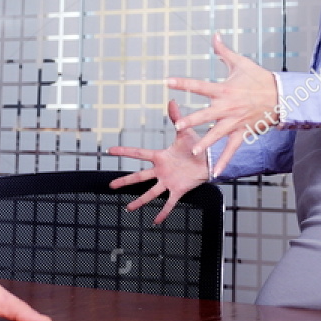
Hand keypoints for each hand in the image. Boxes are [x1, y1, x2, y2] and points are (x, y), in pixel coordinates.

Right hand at [106, 100, 212, 223]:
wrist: (210, 160)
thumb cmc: (196, 146)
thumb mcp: (184, 132)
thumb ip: (176, 117)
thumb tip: (171, 100)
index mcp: (160, 157)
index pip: (139, 154)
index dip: (124, 152)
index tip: (110, 151)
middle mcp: (161, 171)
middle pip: (139, 177)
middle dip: (125, 181)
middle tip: (111, 185)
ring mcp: (168, 182)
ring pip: (150, 193)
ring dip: (139, 201)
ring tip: (129, 208)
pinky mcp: (178, 190)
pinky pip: (169, 203)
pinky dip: (163, 212)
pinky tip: (155, 221)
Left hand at [167, 33, 278, 168]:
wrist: (281, 95)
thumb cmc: (259, 78)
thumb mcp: (241, 63)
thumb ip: (224, 51)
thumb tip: (215, 35)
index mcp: (224, 90)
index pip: (200, 86)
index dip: (183, 83)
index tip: (167, 82)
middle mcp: (228, 107)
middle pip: (207, 115)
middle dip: (193, 121)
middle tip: (178, 126)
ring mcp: (235, 122)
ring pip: (217, 134)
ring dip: (206, 143)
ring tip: (194, 150)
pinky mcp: (242, 132)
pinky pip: (232, 149)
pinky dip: (225, 161)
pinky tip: (216, 172)